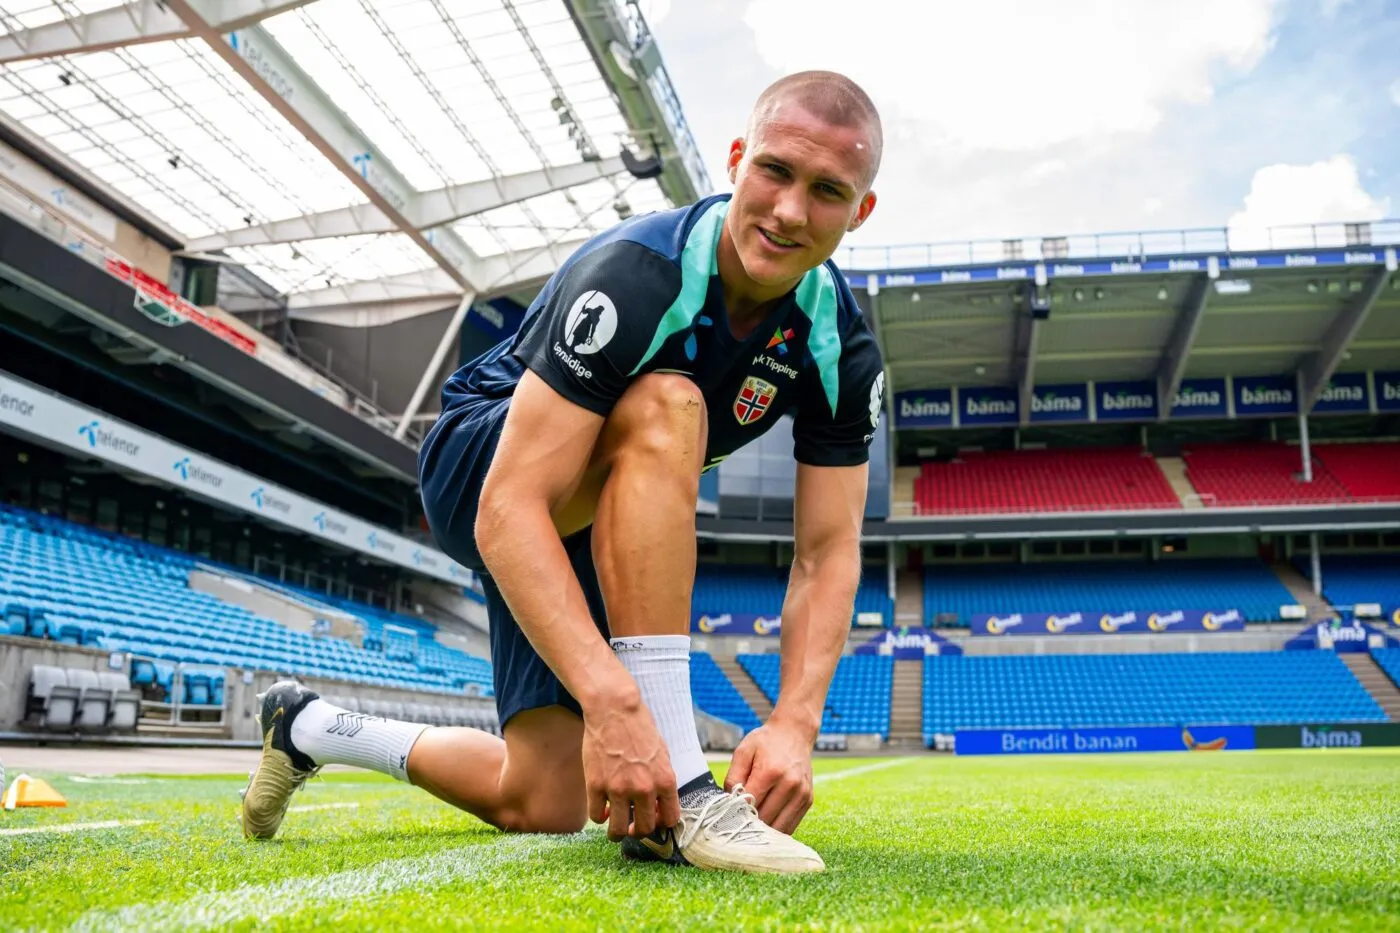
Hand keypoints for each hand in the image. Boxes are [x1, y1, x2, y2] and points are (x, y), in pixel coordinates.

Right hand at [581, 691, 680, 841]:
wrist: (614, 709)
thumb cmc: (640, 728)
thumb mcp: (662, 753)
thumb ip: (662, 781)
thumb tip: (659, 806)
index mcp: (665, 780)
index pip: (670, 819)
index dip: (661, 823)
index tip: (654, 820)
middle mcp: (644, 788)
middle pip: (644, 828)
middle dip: (639, 831)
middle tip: (632, 827)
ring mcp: (618, 789)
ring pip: (618, 830)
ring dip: (617, 833)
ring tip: (615, 829)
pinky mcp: (595, 785)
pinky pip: (596, 816)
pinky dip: (599, 816)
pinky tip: (601, 808)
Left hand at [723, 722, 813, 833]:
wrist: (794, 732)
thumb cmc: (766, 742)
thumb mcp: (743, 752)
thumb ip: (733, 777)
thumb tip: (728, 803)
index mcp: (771, 771)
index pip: (750, 804)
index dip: (737, 812)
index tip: (728, 814)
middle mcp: (790, 784)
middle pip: (764, 819)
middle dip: (749, 823)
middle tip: (738, 820)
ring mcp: (802, 794)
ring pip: (779, 828)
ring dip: (764, 830)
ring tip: (752, 823)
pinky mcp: (808, 800)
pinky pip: (790, 826)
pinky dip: (777, 828)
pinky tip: (767, 820)